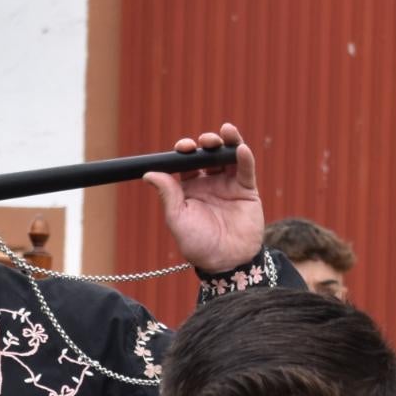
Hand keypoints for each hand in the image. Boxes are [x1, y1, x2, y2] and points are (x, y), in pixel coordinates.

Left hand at [145, 122, 263, 274]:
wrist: (226, 262)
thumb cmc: (198, 245)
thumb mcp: (177, 219)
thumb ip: (167, 195)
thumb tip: (149, 173)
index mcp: (188, 189)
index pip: (185, 162)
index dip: (184, 150)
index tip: (183, 147)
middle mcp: (209, 183)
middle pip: (207, 154)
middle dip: (205, 143)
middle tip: (204, 142)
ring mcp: (229, 185)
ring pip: (228, 156)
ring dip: (226, 141)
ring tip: (225, 133)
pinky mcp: (247, 190)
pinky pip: (246, 169)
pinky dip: (244, 157)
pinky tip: (240, 149)